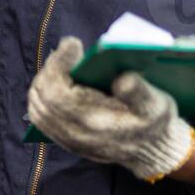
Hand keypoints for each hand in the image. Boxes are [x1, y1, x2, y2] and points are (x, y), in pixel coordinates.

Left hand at [27, 37, 194, 182]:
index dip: (60, 64)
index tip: (73, 44)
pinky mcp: (64, 140)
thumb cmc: (153, 123)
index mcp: (95, 122)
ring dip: (44, 80)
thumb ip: (139, 92)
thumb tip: (122, 77)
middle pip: (44, 96)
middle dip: (52, 68)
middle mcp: (75, 133)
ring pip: (37, 106)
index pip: (59, 92)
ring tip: (61, 62)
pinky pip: (40, 116)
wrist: (152, 151)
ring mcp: (67, 139)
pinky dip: (43, 95)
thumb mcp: (157, 105)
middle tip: (68, 51)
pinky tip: (56, 79)